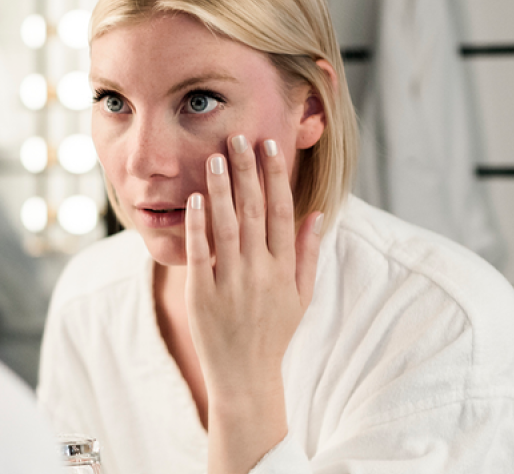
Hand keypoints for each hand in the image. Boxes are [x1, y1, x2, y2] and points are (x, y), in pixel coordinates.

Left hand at [184, 134, 323, 472]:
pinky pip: (200, 254)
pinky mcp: (202, 294)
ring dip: (222, 189)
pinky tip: (196, 199)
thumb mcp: (301, 296)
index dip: (276, 177)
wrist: (245, 376)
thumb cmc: (273, 334)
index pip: (281, 212)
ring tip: (217, 157)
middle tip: (238, 137)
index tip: (270, 147)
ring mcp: (231, 282)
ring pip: (226, 226)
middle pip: (253, 211)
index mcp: (284, 268)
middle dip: (247, 172)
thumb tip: (317, 214)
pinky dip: (198, 225)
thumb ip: (308, 254)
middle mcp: (259, 271)